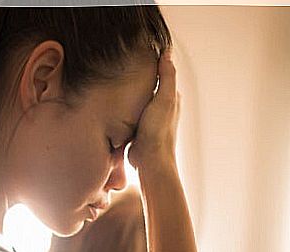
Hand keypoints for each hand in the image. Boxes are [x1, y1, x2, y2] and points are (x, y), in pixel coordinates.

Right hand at [128, 49, 180, 170]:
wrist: (149, 160)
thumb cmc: (158, 132)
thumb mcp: (164, 98)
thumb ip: (166, 76)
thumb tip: (167, 53)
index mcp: (171, 98)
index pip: (162, 74)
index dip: (153, 63)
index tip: (141, 53)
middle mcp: (163, 108)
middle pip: (150, 86)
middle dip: (141, 78)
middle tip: (126, 67)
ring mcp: (150, 119)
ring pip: (140, 99)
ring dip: (132, 93)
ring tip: (120, 83)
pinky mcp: (139, 128)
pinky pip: (132, 112)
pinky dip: (126, 107)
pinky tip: (118, 105)